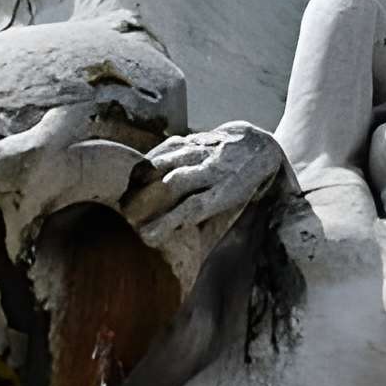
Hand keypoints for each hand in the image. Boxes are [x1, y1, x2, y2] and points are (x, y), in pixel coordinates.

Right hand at [120, 123, 283, 252]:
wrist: (260, 146)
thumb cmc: (245, 187)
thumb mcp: (237, 206)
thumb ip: (213, 221)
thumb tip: (187, 247)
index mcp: (227, 192)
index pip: (194, 207)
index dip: (170, 222)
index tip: (148, 237)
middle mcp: (216, 170)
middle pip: (178, 183)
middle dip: (151, 200)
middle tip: (129, 217)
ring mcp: (206, 151)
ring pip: (173, 160)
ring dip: (146, 177)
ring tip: (125, 195)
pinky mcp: (198, 139)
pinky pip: (173, 146)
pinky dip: (154, 158)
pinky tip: (138, 172)